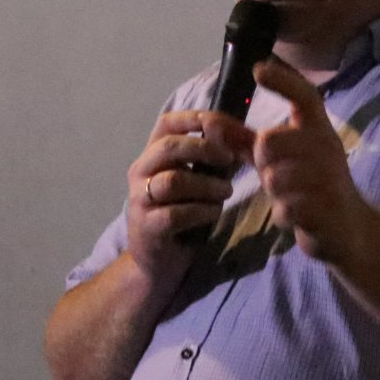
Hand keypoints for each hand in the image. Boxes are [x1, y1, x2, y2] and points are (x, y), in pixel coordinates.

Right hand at [124, 110, 254, 291]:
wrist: (157, 263)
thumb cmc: (181, 217)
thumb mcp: (195, 183)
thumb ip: (211, 161)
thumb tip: (240, 137)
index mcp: (151, 156)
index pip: (165, 124)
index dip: (192, 117)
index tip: (219, 122)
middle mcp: (140, 173)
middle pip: (169, 147)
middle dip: (205, 148)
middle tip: (230, 158)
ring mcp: (139, 200)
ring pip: (174, 181)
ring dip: (208, 184)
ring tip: (226, 192)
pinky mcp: (147, 227)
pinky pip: (177, 213)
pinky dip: (202, 211)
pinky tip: (213, 213)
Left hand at [252, 60, 372, 264]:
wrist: (348, 228)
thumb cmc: (309, 185)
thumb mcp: (279, 159)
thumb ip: (244, 140)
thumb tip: (208, 120)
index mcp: (319, 129)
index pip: (305, 96)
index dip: (283, 81)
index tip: (257, 69)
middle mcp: (328, 147)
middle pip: (270, 141)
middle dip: (263, 161)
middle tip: (275, 172)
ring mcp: (331, 178)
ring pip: (275, 177)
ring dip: (275, 192)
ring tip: (291, 195)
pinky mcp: (328, 208)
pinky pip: (286, 208)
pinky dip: (284, 215)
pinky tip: (297, 215)